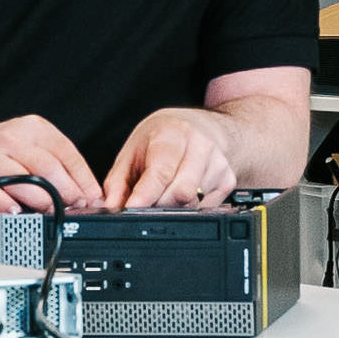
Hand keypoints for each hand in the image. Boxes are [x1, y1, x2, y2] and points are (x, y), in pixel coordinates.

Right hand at [0, 113, 102, 213]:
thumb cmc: (0, 152)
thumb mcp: (31, 147)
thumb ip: (58, 166)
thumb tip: (89, 196)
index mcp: (33, 128)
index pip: (66, 153)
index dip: (83, 179)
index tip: (92, 199)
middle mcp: (12, 138)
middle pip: (46, 166)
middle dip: (65, 191)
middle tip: (75, 208)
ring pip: (20, 179)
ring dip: (39, 199)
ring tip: (50, 212)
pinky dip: (3, 203)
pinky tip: (14, 212)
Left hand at [105, 107, 246, 207]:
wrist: (201, 127)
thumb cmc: (163, 139)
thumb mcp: (133, 152)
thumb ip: (118, 184)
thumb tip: (110, 208)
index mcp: (173, 134)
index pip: (161, 172)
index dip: (145, 197)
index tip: (131, 210)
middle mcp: (200, 147)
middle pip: (180, 193)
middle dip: (157, 206)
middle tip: (145, 203)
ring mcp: (218, 164)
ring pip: (193, 205)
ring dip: (173, 208)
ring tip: (164, 192)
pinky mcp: (228, 181)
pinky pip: (205, 209)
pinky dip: (189, 208)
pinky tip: (182, 192)